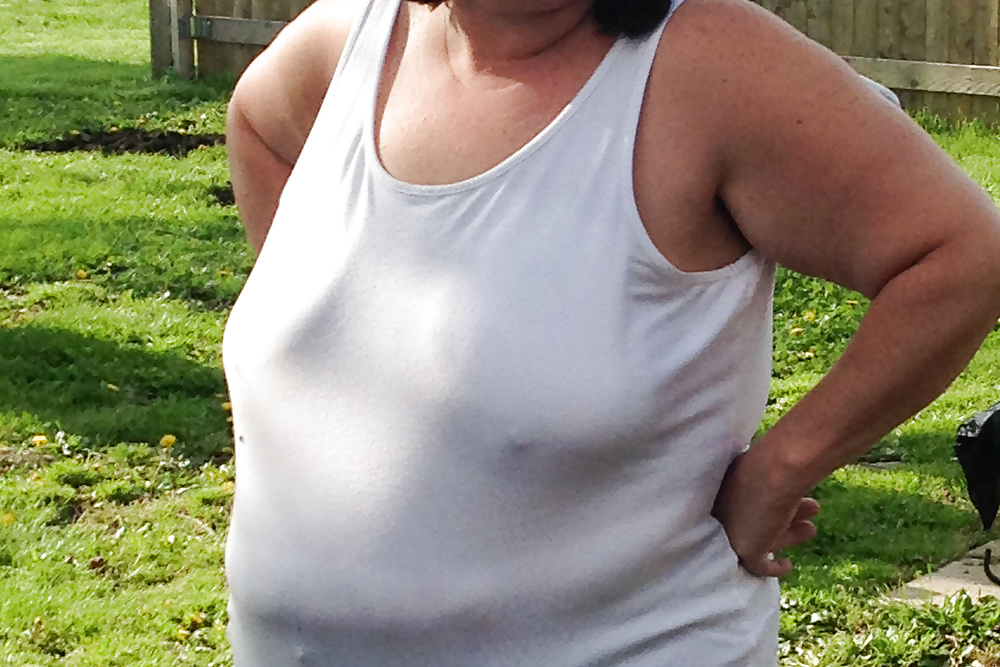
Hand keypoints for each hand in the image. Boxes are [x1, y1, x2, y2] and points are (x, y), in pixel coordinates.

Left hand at [711, 447, 819, 577]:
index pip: (742, 501)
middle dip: (783, 516)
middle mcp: (723, 510)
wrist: (775, 472)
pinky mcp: (745, 550)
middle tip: (811, 508)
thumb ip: (770, 471)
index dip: (765, 503)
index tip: (790, 500)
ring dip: (786, 534)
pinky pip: (757, 566)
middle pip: (754, 520)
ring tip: (810, 529)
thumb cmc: (773, 461)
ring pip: (761, 539)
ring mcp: (731, 532)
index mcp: (724, 487)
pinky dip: (772, 567)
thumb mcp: (767, 464)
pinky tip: (787, 565)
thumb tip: (792, 460)